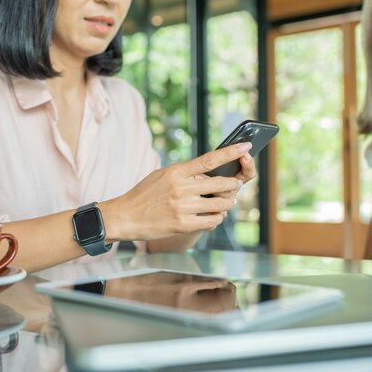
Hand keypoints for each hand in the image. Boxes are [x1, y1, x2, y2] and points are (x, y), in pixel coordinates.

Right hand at [102, 142, 251, 240]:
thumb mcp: (162, 175)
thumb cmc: (144, 194)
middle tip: (235, 185)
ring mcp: (183, 207)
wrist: (125, 216)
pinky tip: (214, 215)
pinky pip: (211, 221)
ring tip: (226, 201)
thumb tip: (208, 172)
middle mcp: (181, 188)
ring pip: (220, 204)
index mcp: (177, 172)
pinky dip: (217, 218)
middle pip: (220, 183)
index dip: (231, 152)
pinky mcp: (183, 225)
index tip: (246, 146)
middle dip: (233, 184)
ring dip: (227, 203)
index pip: (210, 159)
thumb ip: (184, 173)